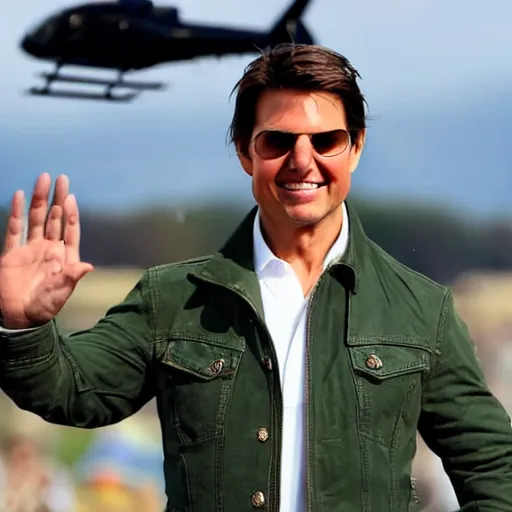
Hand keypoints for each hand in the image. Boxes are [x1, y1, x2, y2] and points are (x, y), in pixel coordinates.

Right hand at [0, 173, 93, 328]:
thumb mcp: (61, 292)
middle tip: (62, 178)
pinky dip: (15, 213)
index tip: (71, 197)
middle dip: (59, 198)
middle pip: (55, 218)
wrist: (19, 318)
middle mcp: (49, 249)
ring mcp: (31, 249)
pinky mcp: (12, 253)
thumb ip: (72, 277)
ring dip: (40, 200)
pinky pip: (14, 229)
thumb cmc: (44, 307)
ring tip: (43, 179)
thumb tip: (89, 267)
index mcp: (64, 257)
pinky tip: (18, 196)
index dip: (71, 214)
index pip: (70, 230)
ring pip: (36, 219)